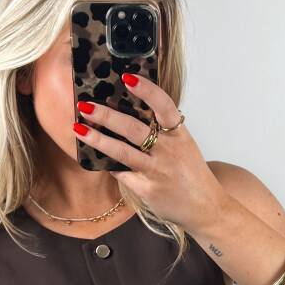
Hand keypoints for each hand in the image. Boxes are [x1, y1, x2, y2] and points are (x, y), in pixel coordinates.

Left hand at [73, 72, 225, 231]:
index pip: (164, 106)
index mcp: (179, 135)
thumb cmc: (191, 173)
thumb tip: (129, 109)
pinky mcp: (147, 190)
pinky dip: (108, 164)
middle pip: (134, 128)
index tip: (127, 77)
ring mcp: (157, 171)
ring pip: (122, 152)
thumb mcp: (183, 145)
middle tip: (85, 105)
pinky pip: (121, 173)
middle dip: (106, 115)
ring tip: (78, 128)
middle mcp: (169, 151)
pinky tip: (95, 157)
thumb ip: (162, 129)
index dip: (147, 90)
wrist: (206, 208)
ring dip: (98, 139)